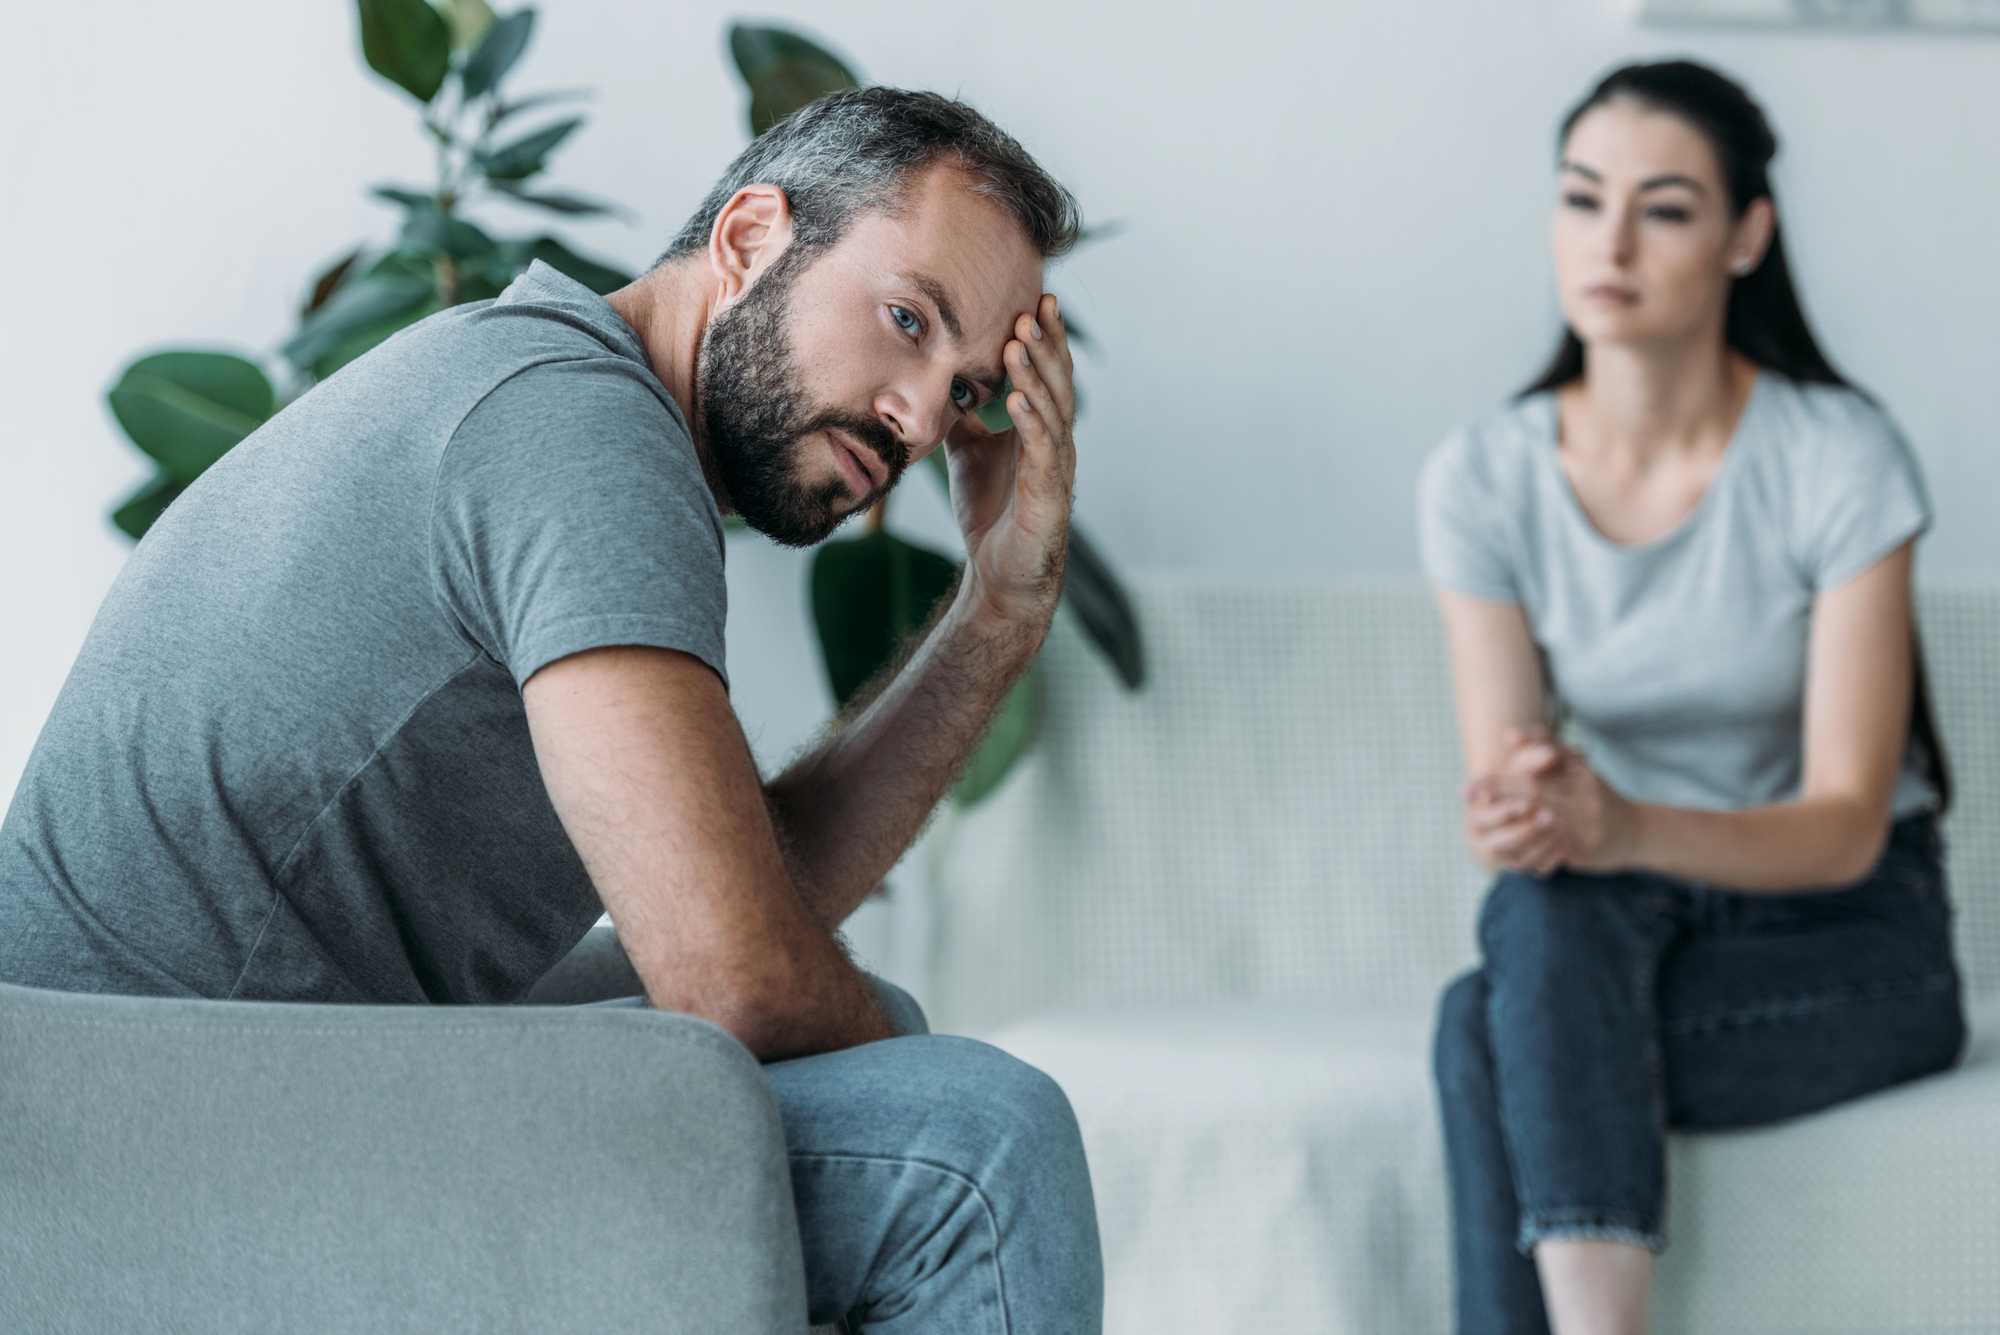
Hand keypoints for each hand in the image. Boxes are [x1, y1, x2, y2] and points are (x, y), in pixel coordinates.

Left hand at [942, 293, 1076, 644]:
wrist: (999, 575)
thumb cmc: (991, 512)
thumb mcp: (968, 453)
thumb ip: (963, 418)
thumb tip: (943, 384)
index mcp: (1041, 429)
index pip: (1048, 375)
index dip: (1046, 339)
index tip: (1038, 299)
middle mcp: (1055, 443)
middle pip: (1058, 384)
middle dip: (1046, 345)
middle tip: (1033, 307)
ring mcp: (1054, 469)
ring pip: (1053, 412)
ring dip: (1036, 376)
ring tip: (1019, 342)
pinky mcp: (1047, 497)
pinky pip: (1041, 453)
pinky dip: (1031, 424)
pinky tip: (1016, 401)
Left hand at [1469, 729, 1639, 874]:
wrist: (1639, 830)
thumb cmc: (1597, 794)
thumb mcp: (1578, 764)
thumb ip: (1546, 744)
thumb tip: (1507, 737)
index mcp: (1580, 771)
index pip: (1532, 773)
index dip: (1499, 780)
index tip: (1472, 784)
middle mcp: (1585, 795)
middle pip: (1534, 794)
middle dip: (1497, 795)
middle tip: (1467, 795)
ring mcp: (1588, 824)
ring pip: (1540, 824)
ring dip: (1509, 826)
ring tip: (1483, 824)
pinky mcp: (1588, 849)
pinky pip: (1552, 852)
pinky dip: (1529, 853)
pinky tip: (1508, 858)